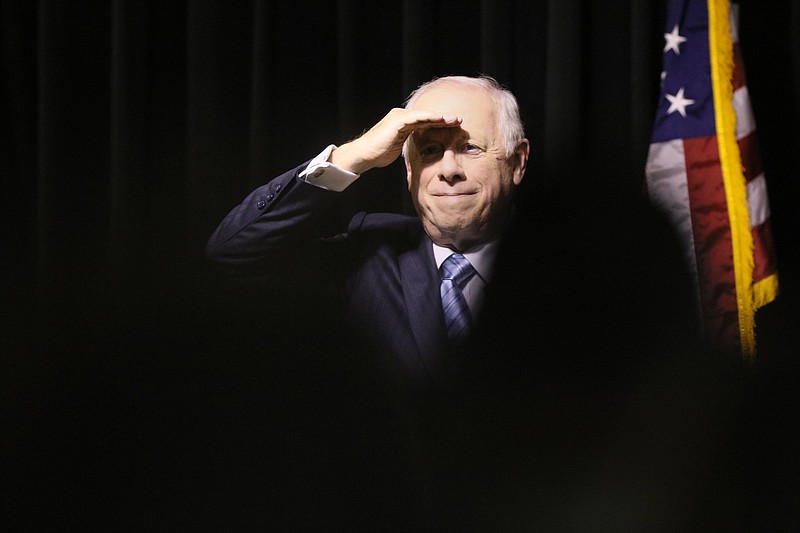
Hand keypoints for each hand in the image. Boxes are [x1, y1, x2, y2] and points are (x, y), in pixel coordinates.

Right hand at [330, 108, 461, 174]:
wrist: (365, 154)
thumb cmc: (379, 153)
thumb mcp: (399, 147)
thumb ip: (409, 143)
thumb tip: (420, 149)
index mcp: (403, 122)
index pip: (425, 122)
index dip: (439, 124)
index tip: (453, 127)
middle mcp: (402, 117)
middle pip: (427, 117)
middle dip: (443, 119)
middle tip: (459, 120)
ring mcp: (399, 117)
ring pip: (424, 115)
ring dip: (440, 117)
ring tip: (454, 119)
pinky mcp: (397, 121)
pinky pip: (416, 117)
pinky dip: (429, 117)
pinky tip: (440, 119)